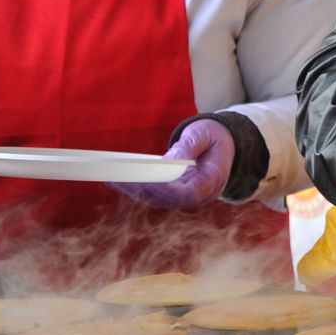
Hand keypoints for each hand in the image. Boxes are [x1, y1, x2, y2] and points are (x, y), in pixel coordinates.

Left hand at [108, 118, 235, 209]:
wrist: (223, 145)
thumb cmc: (214, 137)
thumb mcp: (205, 134)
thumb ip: (189, 147)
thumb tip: (169, 162)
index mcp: (213, 180)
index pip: (189, 194)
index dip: (168, 190)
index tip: (149, 180)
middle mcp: (201, 194)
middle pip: (168, 199)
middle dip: (143, 189)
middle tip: (120, 178)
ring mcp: (187, 197)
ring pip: (158, 200)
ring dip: (134, 191)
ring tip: (112, 178)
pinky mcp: (175, 194)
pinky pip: (154, 195)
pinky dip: (135, 189)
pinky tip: (116, 180)